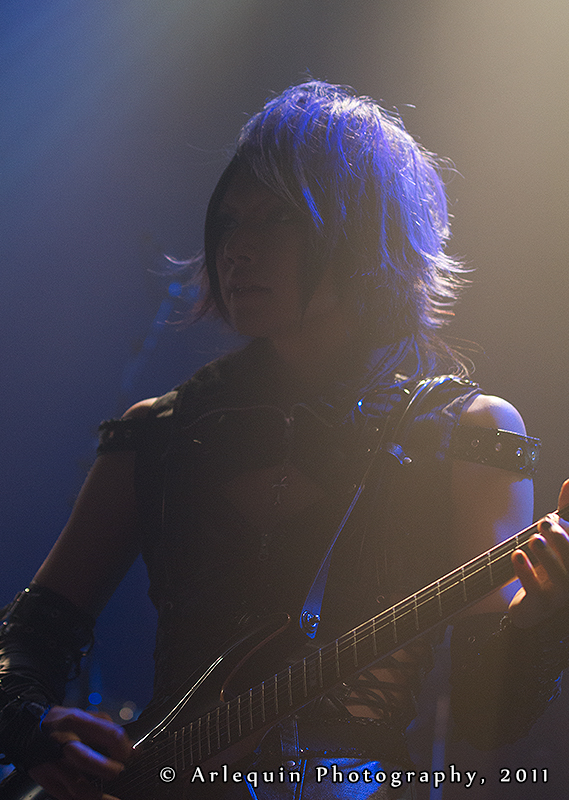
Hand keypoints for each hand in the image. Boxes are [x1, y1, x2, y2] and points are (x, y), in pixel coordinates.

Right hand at [28, 706, 131, 799]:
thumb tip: (133, 748)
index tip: (129, 755)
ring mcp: (54, 764)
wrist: (28, 731)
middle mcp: (65, 743)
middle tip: (119, 772)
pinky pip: (69, 797)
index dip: (124, 748)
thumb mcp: (86, 716)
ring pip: (78, 787)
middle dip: (108, 770)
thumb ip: (109, 730)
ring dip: (100, 797)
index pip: (108, 734)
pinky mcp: (48, 781)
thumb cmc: (63, 724)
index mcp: (78, 723)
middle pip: (88, 760)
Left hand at [509, 479, 568, 628]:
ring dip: (547, 556)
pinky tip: (517, 555)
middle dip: (562, 539)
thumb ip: (565, 512)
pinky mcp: (542, 607)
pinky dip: (526, 573)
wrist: (531, 604)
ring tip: (534, 539)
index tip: (556, 515)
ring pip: (561, 578)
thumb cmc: (548, 566)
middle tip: (544, 522)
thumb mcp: (557, 537)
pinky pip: (537, 592)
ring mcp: (562, 596)